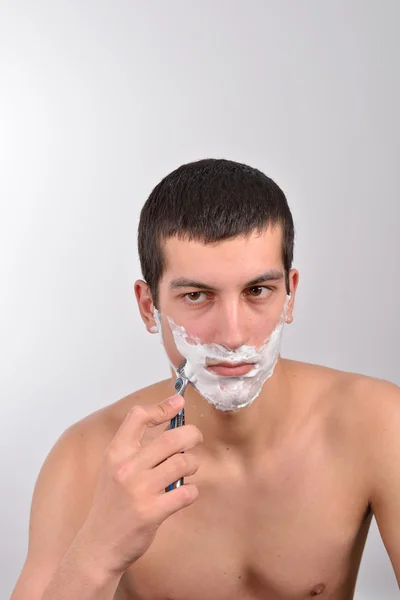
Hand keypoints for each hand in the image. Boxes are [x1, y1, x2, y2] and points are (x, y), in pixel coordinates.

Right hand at [77, 395, 201, 576]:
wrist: (98, 545)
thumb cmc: (111, 504)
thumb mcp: (113, 468)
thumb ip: (135, 448)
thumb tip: (167, 421)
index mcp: (116, 453)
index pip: (138, 417)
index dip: (162, 406)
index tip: (178, 403)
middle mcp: (126, 467)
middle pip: (171, 438)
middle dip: (192, 435)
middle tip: (195, 438)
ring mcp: (139, 490)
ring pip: (183, 462)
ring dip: (193, 464)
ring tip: (188, 470)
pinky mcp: (151, 512)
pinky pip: (186, 492)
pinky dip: (191, 491)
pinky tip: (184, 493)